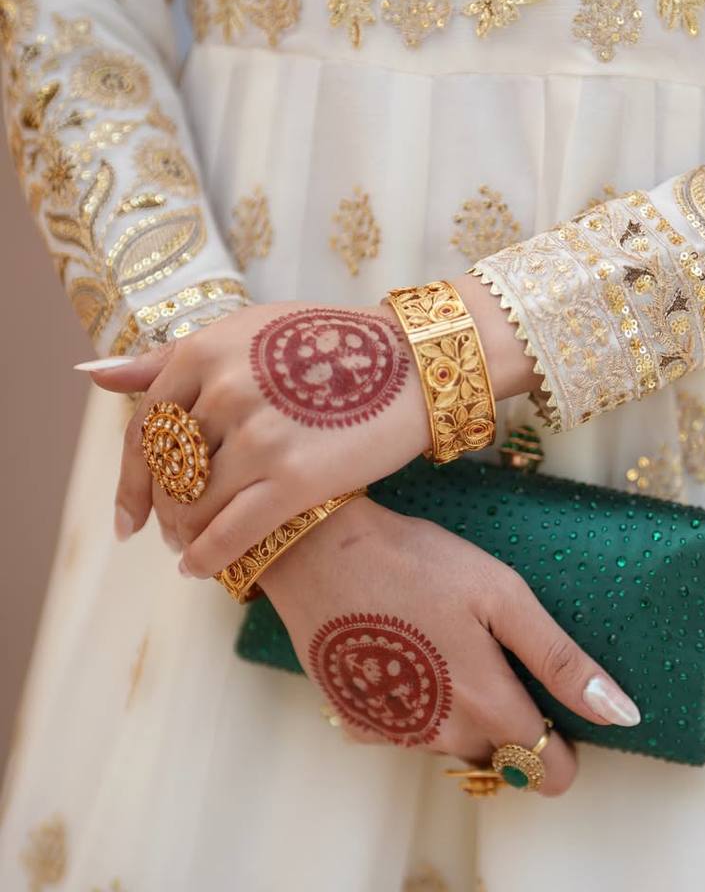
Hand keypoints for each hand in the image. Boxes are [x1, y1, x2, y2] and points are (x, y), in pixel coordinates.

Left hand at [83, 275, 538, 577]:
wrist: (415, 361)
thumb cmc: (333, 344)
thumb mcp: (250, 332)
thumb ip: (171, 357)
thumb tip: (94, 374)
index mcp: (207, 349)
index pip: (144, 427)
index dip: (131, 479)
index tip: (129, 516)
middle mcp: (225, 389)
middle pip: (167, 472)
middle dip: (165, 510)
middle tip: (172, 534)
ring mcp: (259, 435)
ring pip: (194, 507)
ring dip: (187, 536)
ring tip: (196, 549)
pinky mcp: (296, 479)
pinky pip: (230, 535)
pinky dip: (209, 558)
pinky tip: (205, 567)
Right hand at [258, 495, 641, 795]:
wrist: (318, 548)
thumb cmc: (417, 561)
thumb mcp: (501, 594)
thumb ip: (561, 660)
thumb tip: (620, 715)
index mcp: (485, 705)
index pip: (548, 772)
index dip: (563, 745)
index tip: (553, 701)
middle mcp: (440, 735)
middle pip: (501, 757)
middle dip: (512, 721)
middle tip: (496, 651)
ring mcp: (393, 734)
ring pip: (454, 743)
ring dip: (464, 707)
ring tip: (446, 636)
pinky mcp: (355, 721)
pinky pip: (408, 728)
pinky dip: (418, 700)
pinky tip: (408, 648)